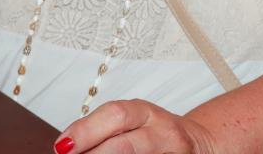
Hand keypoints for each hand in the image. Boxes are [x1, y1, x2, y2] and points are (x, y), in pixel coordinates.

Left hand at [54, 100, 216, 153]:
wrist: (199, 143)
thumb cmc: (154, 135)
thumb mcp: (133, 123)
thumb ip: (104, 131)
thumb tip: (66, 147)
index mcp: (144, 112)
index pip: (114, 115)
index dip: (86, 130)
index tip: (62, 146)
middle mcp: (161, 130)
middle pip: (126, 143)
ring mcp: (173, 151)